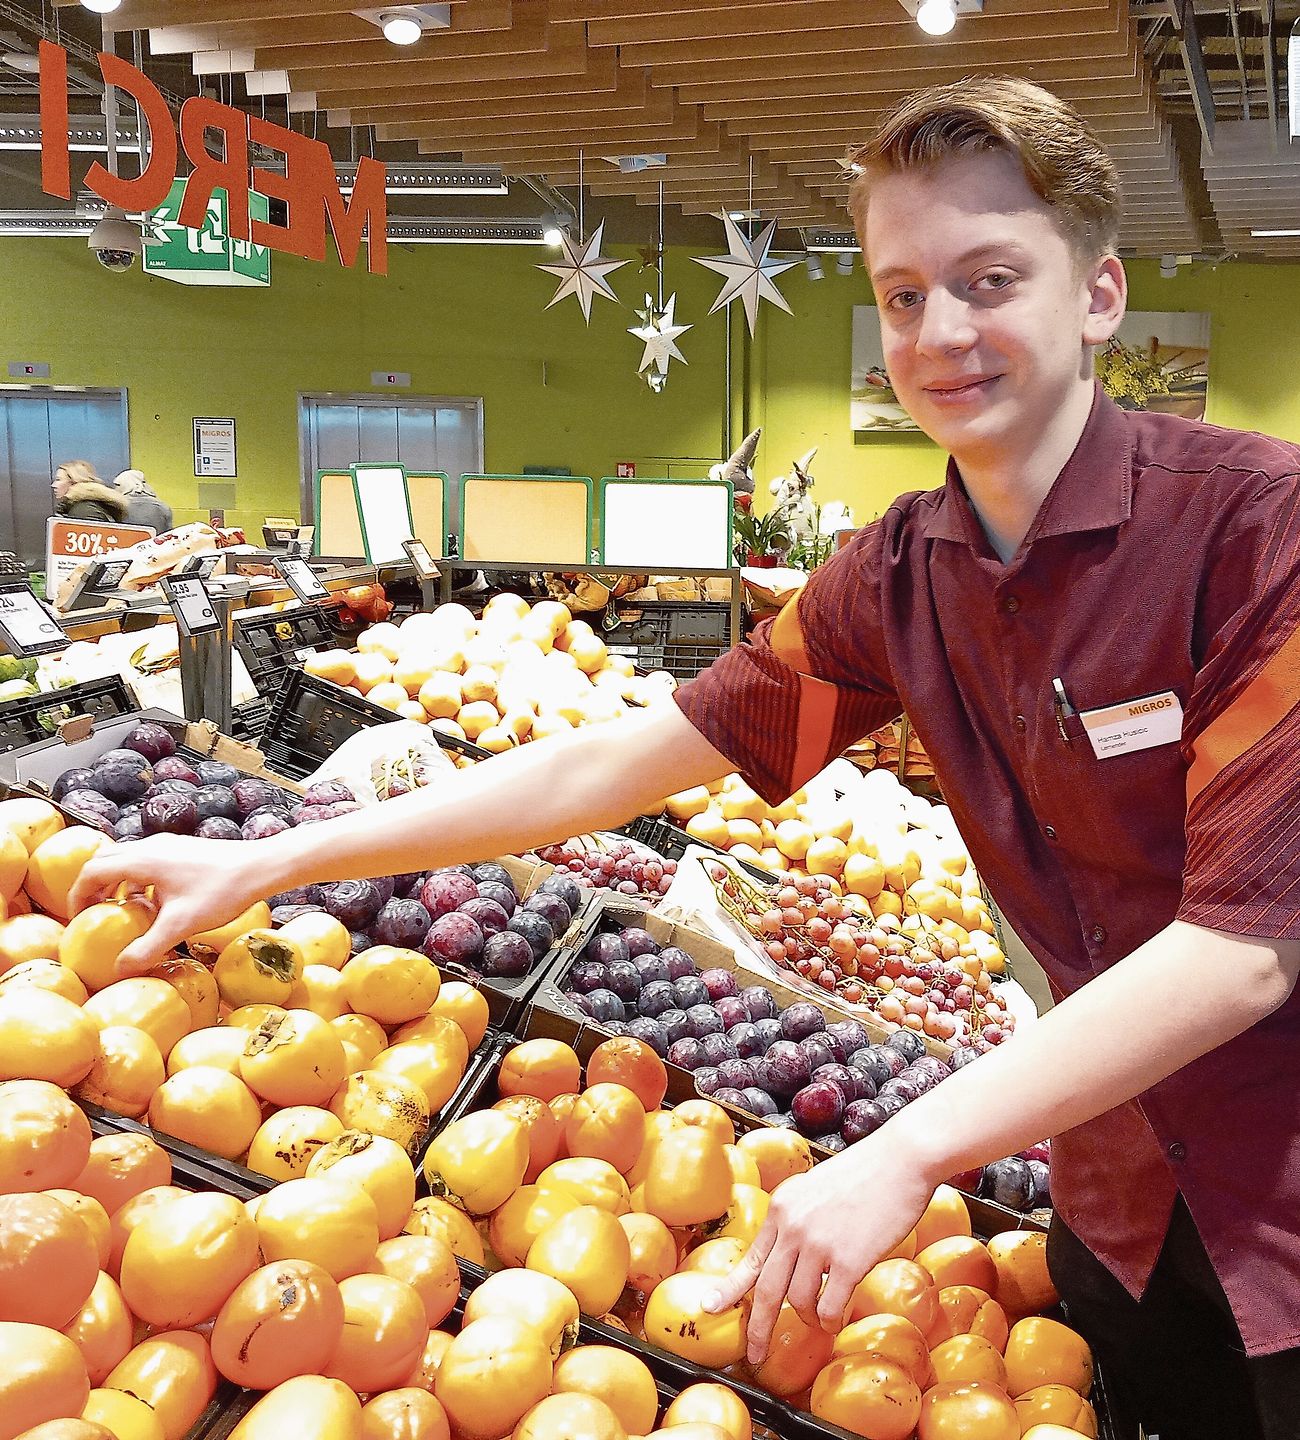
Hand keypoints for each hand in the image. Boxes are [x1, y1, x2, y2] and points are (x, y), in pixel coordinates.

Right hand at [68, 835, 268, 976]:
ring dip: (120, 886)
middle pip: (106, 862)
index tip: (78, 920)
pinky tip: (157, 906)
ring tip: (124, 914)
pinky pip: (150, 864)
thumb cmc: (223, 891)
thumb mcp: (182, 925)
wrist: (261, 867)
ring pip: (129, 862)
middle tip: (94, 916)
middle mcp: (152, 847)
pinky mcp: (184, 851)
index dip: (78, 896)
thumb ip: (148, 947)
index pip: (92, 871)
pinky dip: (142, 882)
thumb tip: (120, 968)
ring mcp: (169, 846)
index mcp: (143, 859)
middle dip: (94, 889)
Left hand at [704, 1137, 934, 1364]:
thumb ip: (798, 1218)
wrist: (901, 1158)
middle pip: (765, 1290)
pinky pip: (829, 1306)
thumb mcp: (815, 1188)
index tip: (710, 1307)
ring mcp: (818, 1244)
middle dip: (758, 1328)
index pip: (751, 1258)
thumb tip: (792, 1253)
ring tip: (820, 1319)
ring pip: (798, 1302)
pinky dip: (830, 1321)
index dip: (729, 1289)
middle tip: (755, 1355)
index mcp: (781, 1207)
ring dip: (808, 1320)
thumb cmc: (867, 1172)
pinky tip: (835, 1320)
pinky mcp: (849, 1260)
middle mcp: (792, 1226)